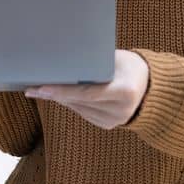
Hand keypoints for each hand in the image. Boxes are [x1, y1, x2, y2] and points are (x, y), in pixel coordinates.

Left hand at [26, 49, 150, 129]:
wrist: (152, 88)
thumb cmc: (130, 66)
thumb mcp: (116, 59)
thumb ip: (95, 62)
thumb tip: (63, 58)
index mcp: (125, 90)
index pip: (88, 93)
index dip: (63, 91)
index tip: (42, 88)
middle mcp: (121, 110)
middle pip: (79, 102)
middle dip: (54, 93)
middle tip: (32, 85)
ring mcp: (115, 120)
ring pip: (78, 108)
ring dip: (59, 98)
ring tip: (40, 88)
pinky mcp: (108, 125)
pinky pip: (83, 113)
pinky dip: (70, 103)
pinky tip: (58, 95)